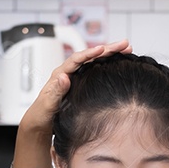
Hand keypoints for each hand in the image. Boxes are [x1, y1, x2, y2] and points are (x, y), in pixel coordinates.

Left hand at [18, 40, 132, 133]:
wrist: (41, 123)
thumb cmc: (42, 115)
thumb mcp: (47, 105)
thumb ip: (55, 92)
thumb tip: (63, 77)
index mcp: (59, 74)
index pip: (76, 60)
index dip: (89, 53)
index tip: (102, 49)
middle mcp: (69, 72)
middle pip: (89, 56)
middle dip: (107, 49)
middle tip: (125, 44)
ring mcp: (77, 76)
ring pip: (95, 61)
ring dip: (111, 54)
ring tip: (127, 49)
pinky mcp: (82, 83)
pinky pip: (97, 69)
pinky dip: (109, 64)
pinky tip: (120, 62)